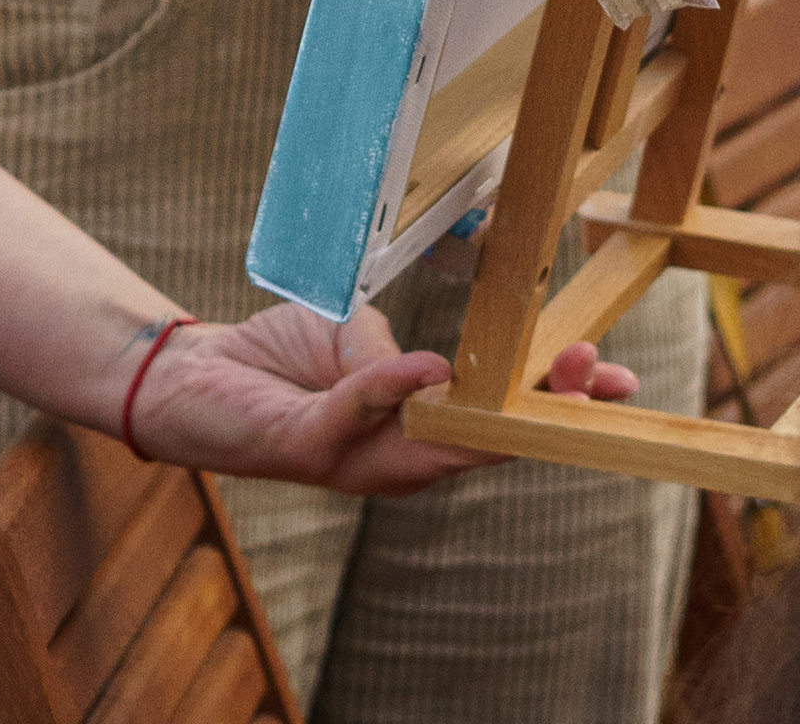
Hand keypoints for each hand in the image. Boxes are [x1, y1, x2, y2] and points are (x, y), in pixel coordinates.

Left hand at [128, 303, 639, 497]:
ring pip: (435, 444)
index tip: (608, 375)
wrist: (192, 380)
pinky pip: (357, 416)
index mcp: (413, 431)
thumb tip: (427, 360)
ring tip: (545, 373)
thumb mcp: (348, 340)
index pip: (496, 421)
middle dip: (544, 411)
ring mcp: (353, 459)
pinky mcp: (306, 445)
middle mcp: (393, 459)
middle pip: (484, 441)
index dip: (551, 403)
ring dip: (489, 408)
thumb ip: (389, 350)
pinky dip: (392, 389)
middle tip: (599, 379)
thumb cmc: (276, 363)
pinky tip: (426, 369)